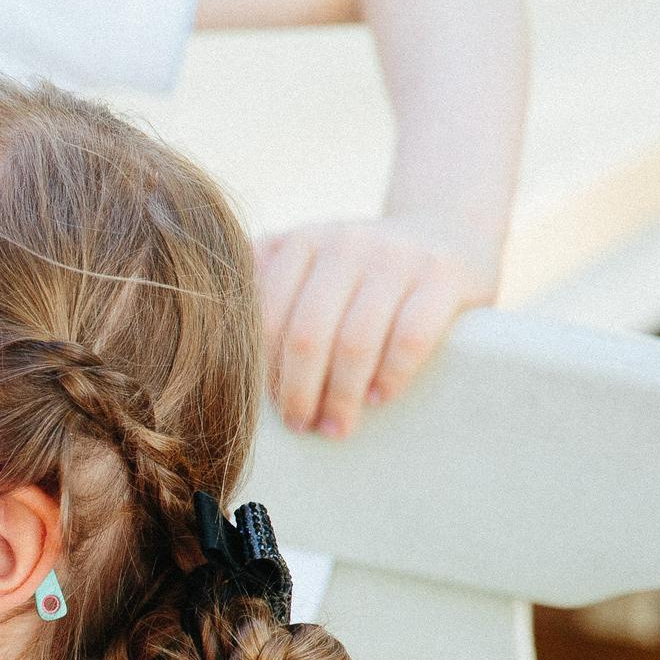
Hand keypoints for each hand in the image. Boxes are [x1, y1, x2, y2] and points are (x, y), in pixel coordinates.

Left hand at [254, 219, 495, 437]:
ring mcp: (398, 256)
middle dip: (298, 390)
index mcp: (303, 242)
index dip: (263, 368)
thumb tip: (211, 337)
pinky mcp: (444, 276)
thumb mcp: (314, 259)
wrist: (448, 232)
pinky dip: (390, 375)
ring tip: (336, 426)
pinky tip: (378, 398)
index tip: (267, 406)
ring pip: (356, 339)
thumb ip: (266, 280)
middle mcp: (346, 242)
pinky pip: (410, 337)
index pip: (268, 314)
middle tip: (301, 425)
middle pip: (307, 333)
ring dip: (341, 395)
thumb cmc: (364, 268)